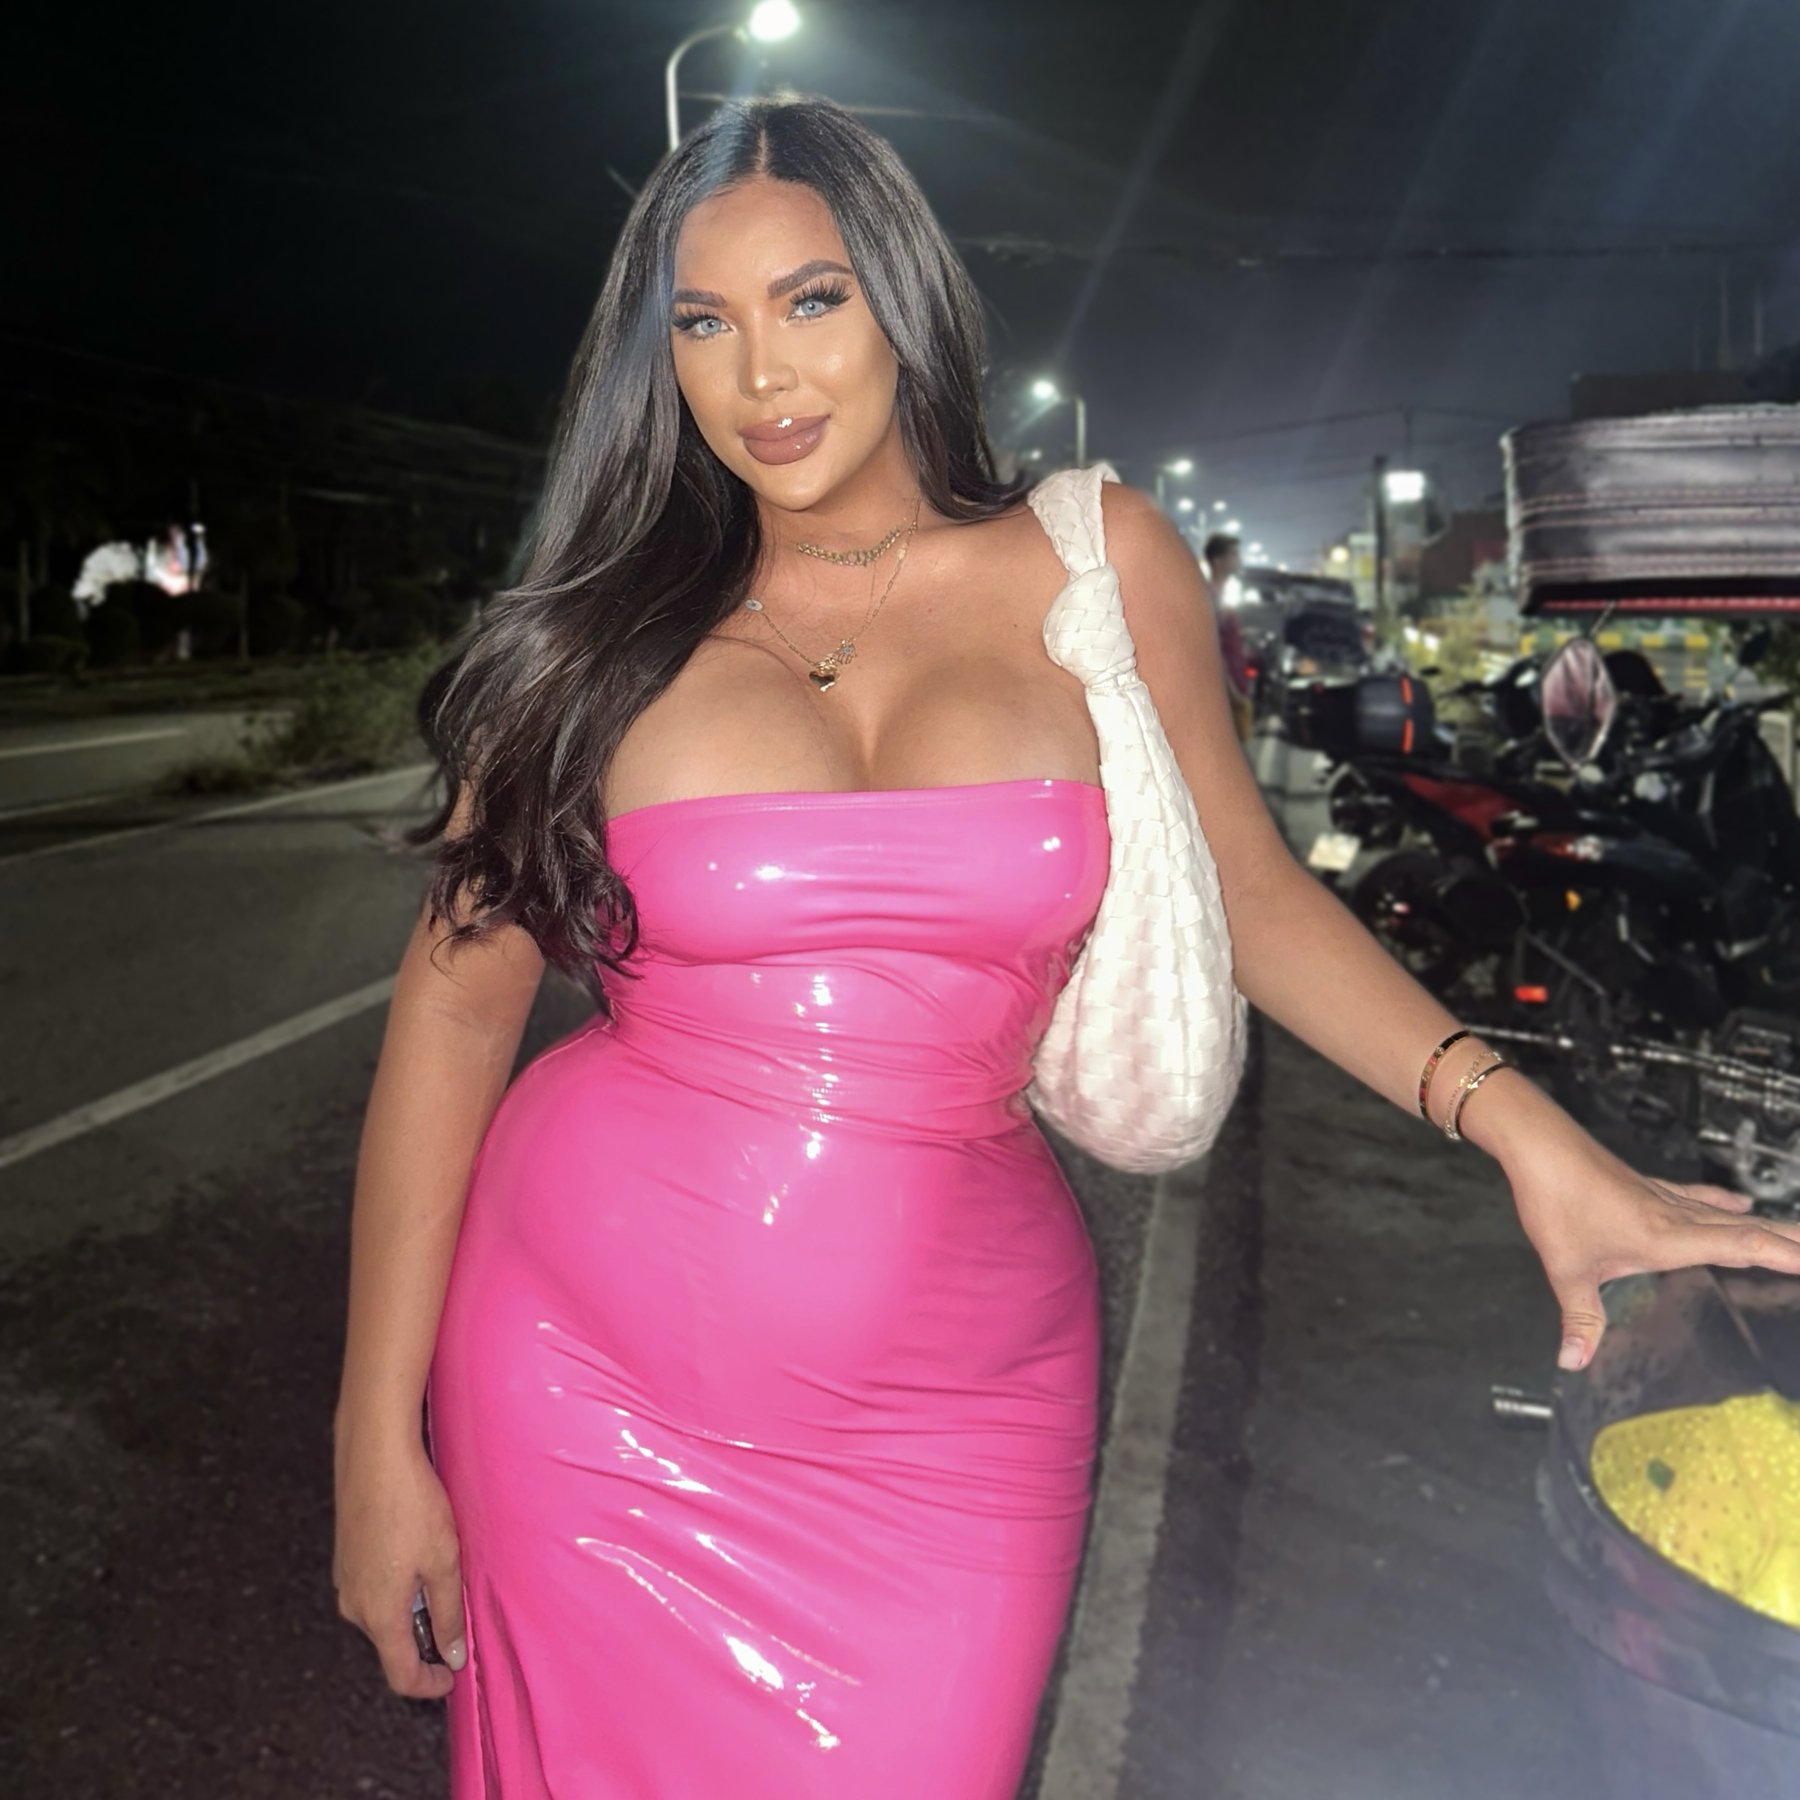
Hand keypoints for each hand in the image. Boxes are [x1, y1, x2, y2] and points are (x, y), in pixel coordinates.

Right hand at [332, 1424, 466, 1699]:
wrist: (375, 1455)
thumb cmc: (411, 1505)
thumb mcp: (444, 1562)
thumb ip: (448, 1615)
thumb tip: (452, 1655)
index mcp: (378, 1615)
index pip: (401, 1674)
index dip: (430, 1684)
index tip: (453, 1675)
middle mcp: (353, 1604)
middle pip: (392, 1644)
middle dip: (425, 1640)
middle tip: (458, 1614)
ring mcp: (345, 1580)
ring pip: (384, 1614)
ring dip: (414, 1608)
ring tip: (443, 1572)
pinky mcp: (347, 1557)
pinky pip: (375, 1588)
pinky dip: (400, 1586)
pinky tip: (420, 1553)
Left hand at [1502, 1116, 1799, 1371]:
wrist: (1539, 1144)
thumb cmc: (1554, 1198)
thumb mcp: (1565, 1268)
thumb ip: (1579, 1317)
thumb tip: (1575, 1360)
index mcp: (1667, 1237)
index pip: (1742, 1248)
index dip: (1784, 1255)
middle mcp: (1674, 1215)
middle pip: (1748, 1228)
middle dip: (1790, 1241)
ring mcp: (1663, 1197)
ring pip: (1728, 1213)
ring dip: (1767, 1224)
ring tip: (1798, 1233)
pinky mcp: (1646, 1186)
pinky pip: (1699, 1197)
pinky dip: (1725, 1202)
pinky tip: (1740, 1201)